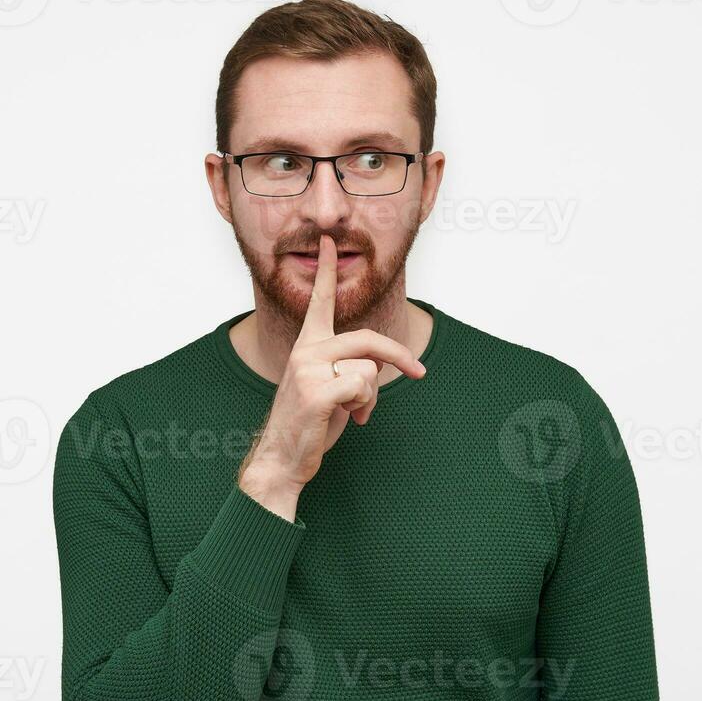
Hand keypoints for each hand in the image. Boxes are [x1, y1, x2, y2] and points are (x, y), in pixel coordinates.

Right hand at [238, 234, 426, 518]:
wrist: (283, 458)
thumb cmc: (309, 423)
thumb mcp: (330, 386)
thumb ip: (350, 365)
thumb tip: (382, 363)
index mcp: (307, 346)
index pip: (319, 302)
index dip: (326, 272)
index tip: (328, 242)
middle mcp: (306, 351)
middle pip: (369, 340)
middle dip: (399, 357)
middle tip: (418, 373)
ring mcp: (309, 370)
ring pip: (369, 370)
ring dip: (371, 397)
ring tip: (353, 412)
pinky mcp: (318, 392)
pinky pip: (363, 388)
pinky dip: (364, 408)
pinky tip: (349, 420)